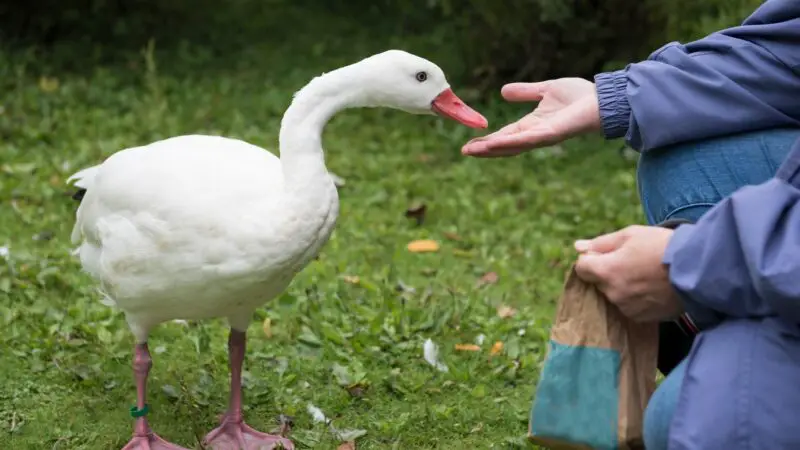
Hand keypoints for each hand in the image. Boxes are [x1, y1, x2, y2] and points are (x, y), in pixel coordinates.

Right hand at [461, 78, 600, 157]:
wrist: (603, 99)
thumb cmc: (581, 96)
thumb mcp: (546, 89)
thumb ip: (526, 92)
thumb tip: (503, 92)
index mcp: (533, 125)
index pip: (505, 136)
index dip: (488, 140)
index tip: (470, 145)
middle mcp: (535, 135)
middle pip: (505, 146)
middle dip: (485, 150)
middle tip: (465, 152)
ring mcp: (542, 137)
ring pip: (512, 146)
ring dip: (491, 149)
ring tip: (472, 151)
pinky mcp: (550, 134)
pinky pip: (525, 139)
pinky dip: (508, 142)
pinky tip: (493, 142)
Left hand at [573, 225, 683, 322]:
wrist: (698, 270)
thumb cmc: (662, 246)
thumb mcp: (631, 235)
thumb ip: (601, 243)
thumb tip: (578, 247)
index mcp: (607, 271)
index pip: (581, 268)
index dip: (591, 259)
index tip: (607, 254)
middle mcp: (613, 293)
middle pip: (598, 282)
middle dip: (608, 272)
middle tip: (633, 261)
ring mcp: (627, 308)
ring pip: (614, 294)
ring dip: (622, 286)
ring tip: (647, 274)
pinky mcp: (641, 318)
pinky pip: (629, 306)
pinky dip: (636, 298)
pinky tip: (653, 287)